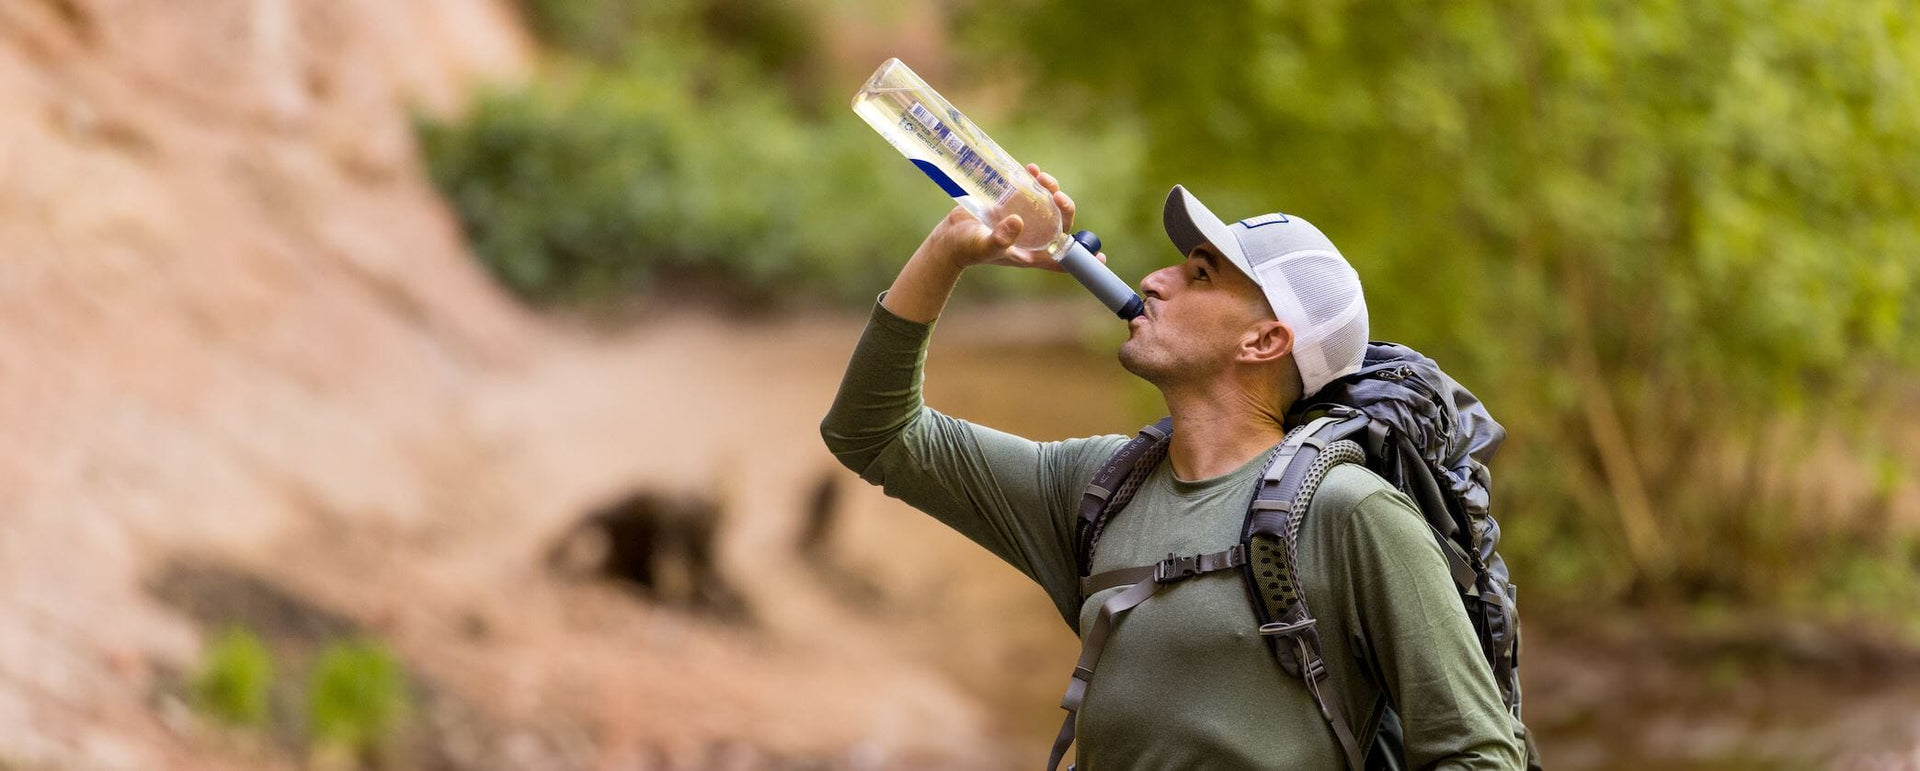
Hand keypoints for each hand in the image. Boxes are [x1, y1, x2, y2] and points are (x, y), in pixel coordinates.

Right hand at [915, 164, 1107, 273]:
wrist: (946, 238)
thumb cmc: (965, 249)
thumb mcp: (983, 245)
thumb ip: (1000, 238)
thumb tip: (1018, 221)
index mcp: (1030, 253)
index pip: (1062, 259)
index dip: (1082, 258)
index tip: (1100, 255)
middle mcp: (1031, 237)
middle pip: (1060, 224)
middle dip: (1065, 208)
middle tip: (1058, 196)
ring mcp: (1022, 220)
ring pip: (1047, 205)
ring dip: (1051, 189)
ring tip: (1041, 177)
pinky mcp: (1011, 205)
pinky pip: (1029, 192)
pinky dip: (1033, 180)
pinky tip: (1031, 169)